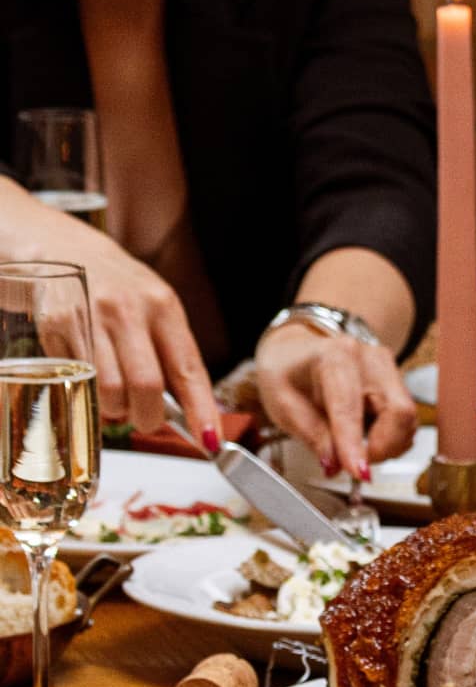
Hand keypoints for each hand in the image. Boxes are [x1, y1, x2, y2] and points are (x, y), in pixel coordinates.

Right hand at [14, 206, 219, 445]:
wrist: (54, 245)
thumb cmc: (113, 283)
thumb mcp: (152, 305)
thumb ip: (170, 350)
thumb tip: (193, 409)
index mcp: (163, 306)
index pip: (188, 369)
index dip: (201, 411)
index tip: (210, 441)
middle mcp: (127, 310)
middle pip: (146, 387)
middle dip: (148, 418)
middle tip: (145, 420)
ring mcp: (88, 316)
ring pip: (108, 390)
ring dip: (114, 410)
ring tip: (115, 400)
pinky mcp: (54, 325)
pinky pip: (74, 378)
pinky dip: (83, 390)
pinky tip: (86, 375)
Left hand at [255, 324, 416, 478]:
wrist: (296, 351)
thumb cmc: (287, 371)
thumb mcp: (283, 405)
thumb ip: (312, 435)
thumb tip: (336, 465)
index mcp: (334, 358)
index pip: (350, 408)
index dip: (355, 445)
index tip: (358, 473)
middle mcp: (370, 360)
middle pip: (399, 412)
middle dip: (384, 448)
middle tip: (358, 463)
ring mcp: (388, 370)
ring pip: (408, 420)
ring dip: (388, 445)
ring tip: (359, 448)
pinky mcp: (397, 383)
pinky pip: (407, 421)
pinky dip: (392, 438)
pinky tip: (369, 436)